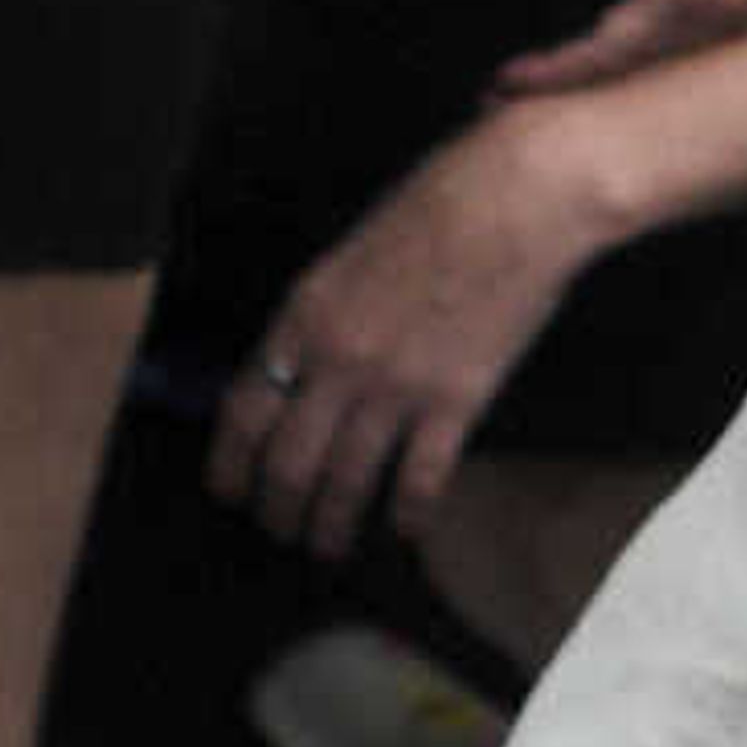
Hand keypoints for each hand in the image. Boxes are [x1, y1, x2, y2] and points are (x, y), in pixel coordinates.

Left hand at [206, 105, 605, 556]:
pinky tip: (405, 530)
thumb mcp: (351, 251)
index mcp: (305, 317)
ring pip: (346, 482)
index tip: (230, 491)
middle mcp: (340, 361)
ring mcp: (397, 387)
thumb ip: (321, 313)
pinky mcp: (456, 403)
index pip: (244, 411)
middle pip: (288, 462)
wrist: (517, 200)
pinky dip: (408, 515)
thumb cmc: (439, 204)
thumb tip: (299, 364)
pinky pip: (420, 480)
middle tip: (281, 531)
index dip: (230, 464)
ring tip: (328, 546)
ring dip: (331, 525)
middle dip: (278, 510)